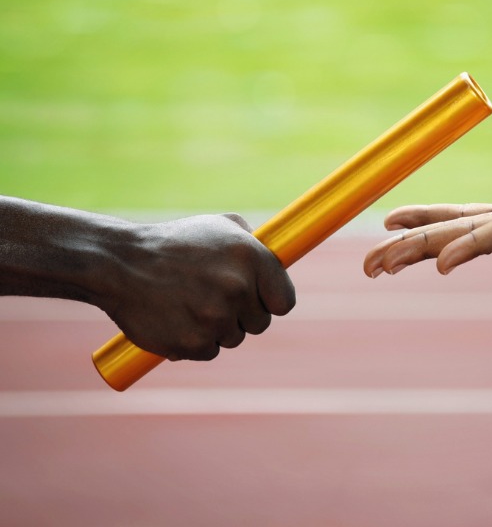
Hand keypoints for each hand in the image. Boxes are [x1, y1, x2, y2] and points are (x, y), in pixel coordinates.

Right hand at [100, 213, 294, 360]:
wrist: (119, 263)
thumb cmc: (173, 243)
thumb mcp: (217, 226)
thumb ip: (251, 241)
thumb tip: (275, 255)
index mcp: (252, 257)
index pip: (284, 301)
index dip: (272, 302)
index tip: (260, 300)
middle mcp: (238, 288)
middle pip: (260, 324)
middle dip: (242, 316)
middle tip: (215, 299)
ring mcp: (215, 318)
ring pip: (233, 339)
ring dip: (217, 328)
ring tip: (190, 303)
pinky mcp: (192, 344)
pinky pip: (208, 352)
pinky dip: (195, 342)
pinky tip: (177, 319)